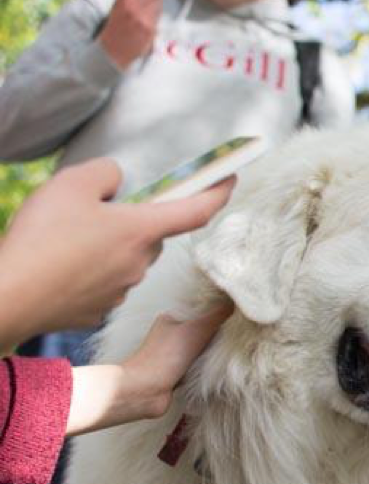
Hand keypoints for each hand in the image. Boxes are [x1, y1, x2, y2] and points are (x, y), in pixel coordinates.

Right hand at [0, 158, 234, 349]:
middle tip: (95, 209)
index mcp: (142, 230)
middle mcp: (140, 263)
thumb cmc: (42, 237)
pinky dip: (88, 271)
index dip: (218, 192)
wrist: (8, 296)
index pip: (196, 210)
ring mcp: (120, 291)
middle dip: (132, 220)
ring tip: (64, 239)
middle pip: (150, 234)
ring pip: (125, 259)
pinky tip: (57, 266)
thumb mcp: (72, 183)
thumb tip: (117, 184)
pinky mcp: (98, 310)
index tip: (231, 178)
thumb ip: (105, 174)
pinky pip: (102, 282)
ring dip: (107, 246)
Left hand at [66, 304, 232, 435]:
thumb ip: (218, 315)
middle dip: (218, 334)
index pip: (201, 311)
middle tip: (239, 334)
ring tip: (232, 351)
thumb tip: (237, 299)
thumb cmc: (166, 355)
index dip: (219, 312)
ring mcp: (173, 355)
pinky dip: (207, 368)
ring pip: (202, 350)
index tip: (238, 314)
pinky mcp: (176, 374)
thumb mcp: (197, 328)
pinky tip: (220, 368)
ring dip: (214, 353)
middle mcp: (171, 335)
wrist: (145, 390)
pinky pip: (199, 367)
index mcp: (172, 319)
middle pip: (203, 331)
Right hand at [97, 0, 163, 68]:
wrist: (113, 52)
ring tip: (150, 1)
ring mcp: (144, 20)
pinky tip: (150, 13)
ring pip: (158, 1)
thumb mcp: (114, 8)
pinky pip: (158, 15)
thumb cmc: (112, 30)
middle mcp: (133, 9)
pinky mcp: (151, 29)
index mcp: (121, 2)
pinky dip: (156, 11)